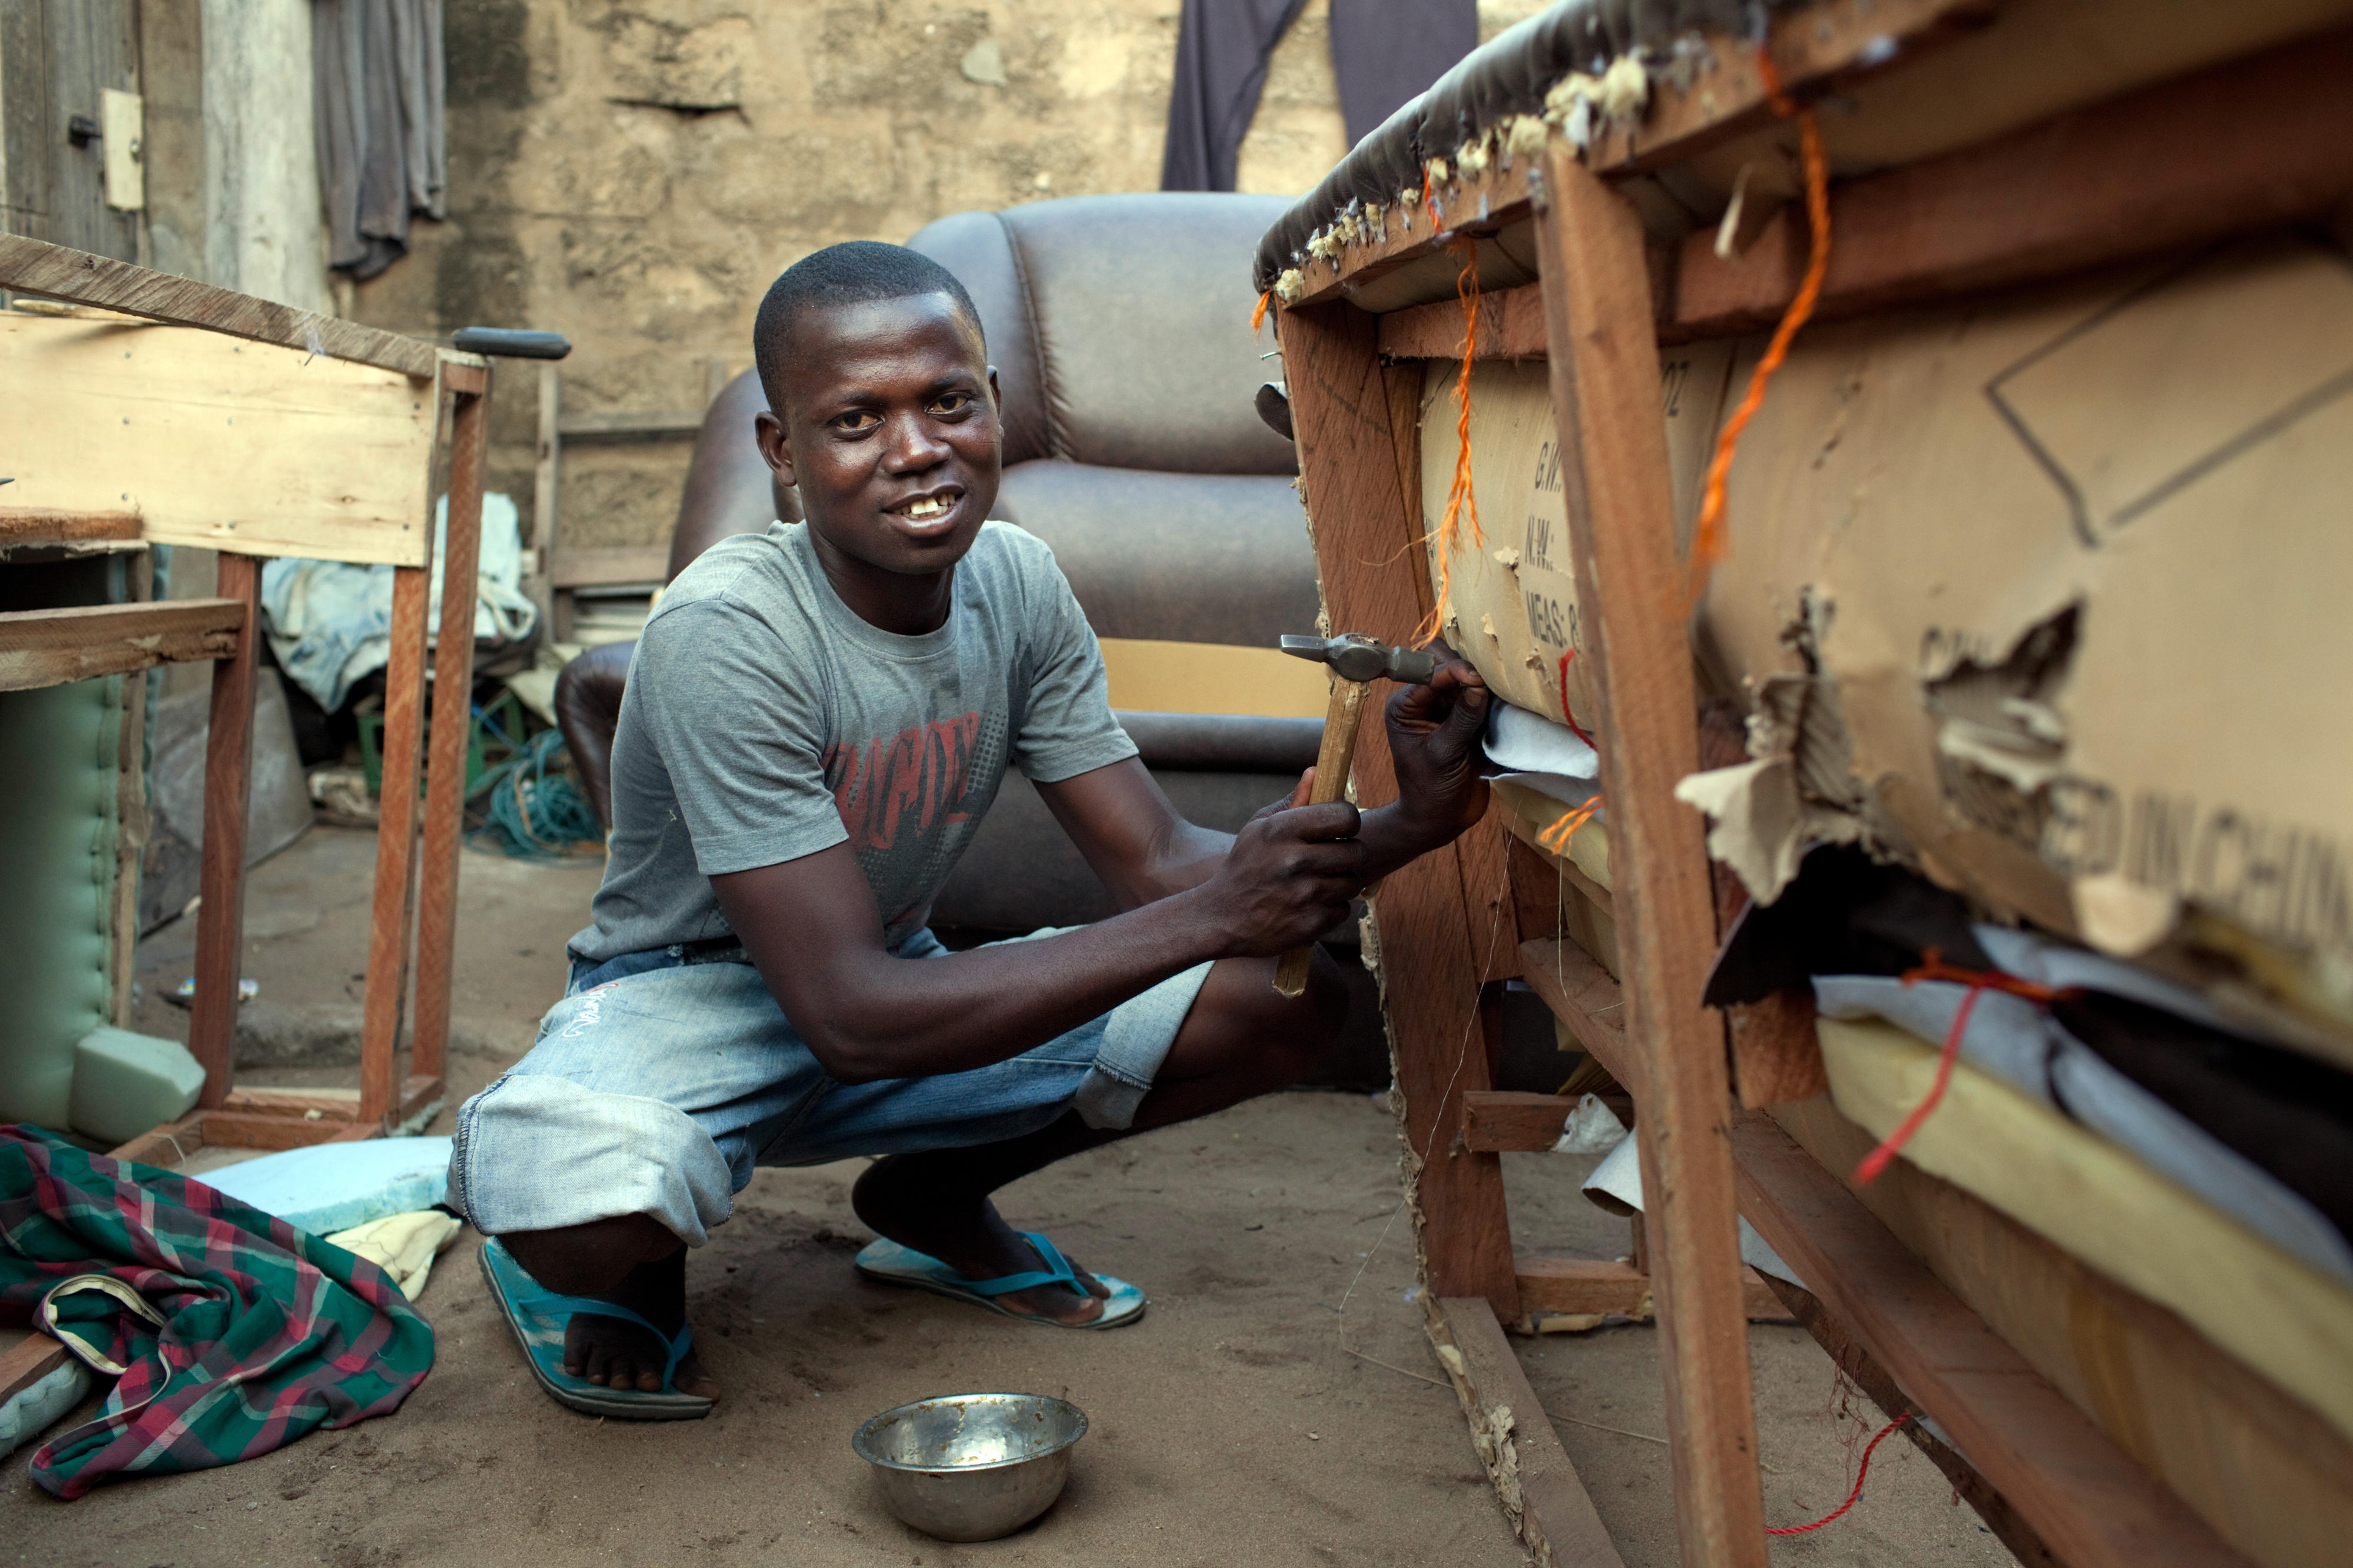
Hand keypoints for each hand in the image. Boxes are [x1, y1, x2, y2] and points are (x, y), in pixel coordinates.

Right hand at [1196, 794, 1365, 956]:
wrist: (1221, 917)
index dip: (1348, 822)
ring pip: (1353, 882)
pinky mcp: (1310, 924)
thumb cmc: (1244, 866)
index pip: (1345, 816)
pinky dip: (1331, 908)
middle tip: (1332, 858)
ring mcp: (1304, 895)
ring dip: (1340, 882)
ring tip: (1318, 881)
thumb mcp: (1259, 828)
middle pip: (1357, 851)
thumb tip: (1317, 771)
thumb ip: (1292, 801)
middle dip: (1348, 854)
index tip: (1339, 830)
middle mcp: (1295, 861)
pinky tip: (1310, 904)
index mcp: (1282, 830)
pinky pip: (1344, 909)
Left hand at [1386, 641, 1489, 847]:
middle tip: (1493, 678)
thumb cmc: (1432, 789)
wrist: (1441, 818)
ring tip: (1504, 685)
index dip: (1453, 671)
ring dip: (1485, 683)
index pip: (1429, 674)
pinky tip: (1507, 697)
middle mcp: (1425, 701)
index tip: (1477, 679)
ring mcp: (1447, 709)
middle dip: (1470, 670)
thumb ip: (1462, 719)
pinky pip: (1482, 699)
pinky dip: (1494, 697)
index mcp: (1405, 705)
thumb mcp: (1444, 754)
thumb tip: (1479, 685)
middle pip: (1448, 669)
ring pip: (1468, 681)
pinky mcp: (1468, 720)